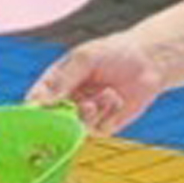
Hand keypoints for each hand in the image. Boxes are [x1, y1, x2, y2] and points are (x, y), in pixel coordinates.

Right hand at [29, 29, 169, 135]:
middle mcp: (67, 101)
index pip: (36, 100)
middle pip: (53, 121)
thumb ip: (64, 79)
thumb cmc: (114, 52)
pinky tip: (117, 98)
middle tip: (80, 106)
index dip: (35, 109)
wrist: (148, 61)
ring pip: (75, 128)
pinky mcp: (103, 126)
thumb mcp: (86, 58)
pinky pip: (97, 130)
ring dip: (90, 113)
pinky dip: (106, 115)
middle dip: (64, 117)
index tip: (40, 110)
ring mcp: (84, 116)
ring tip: (107, 92)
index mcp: (56, 82)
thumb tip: (42, 102)